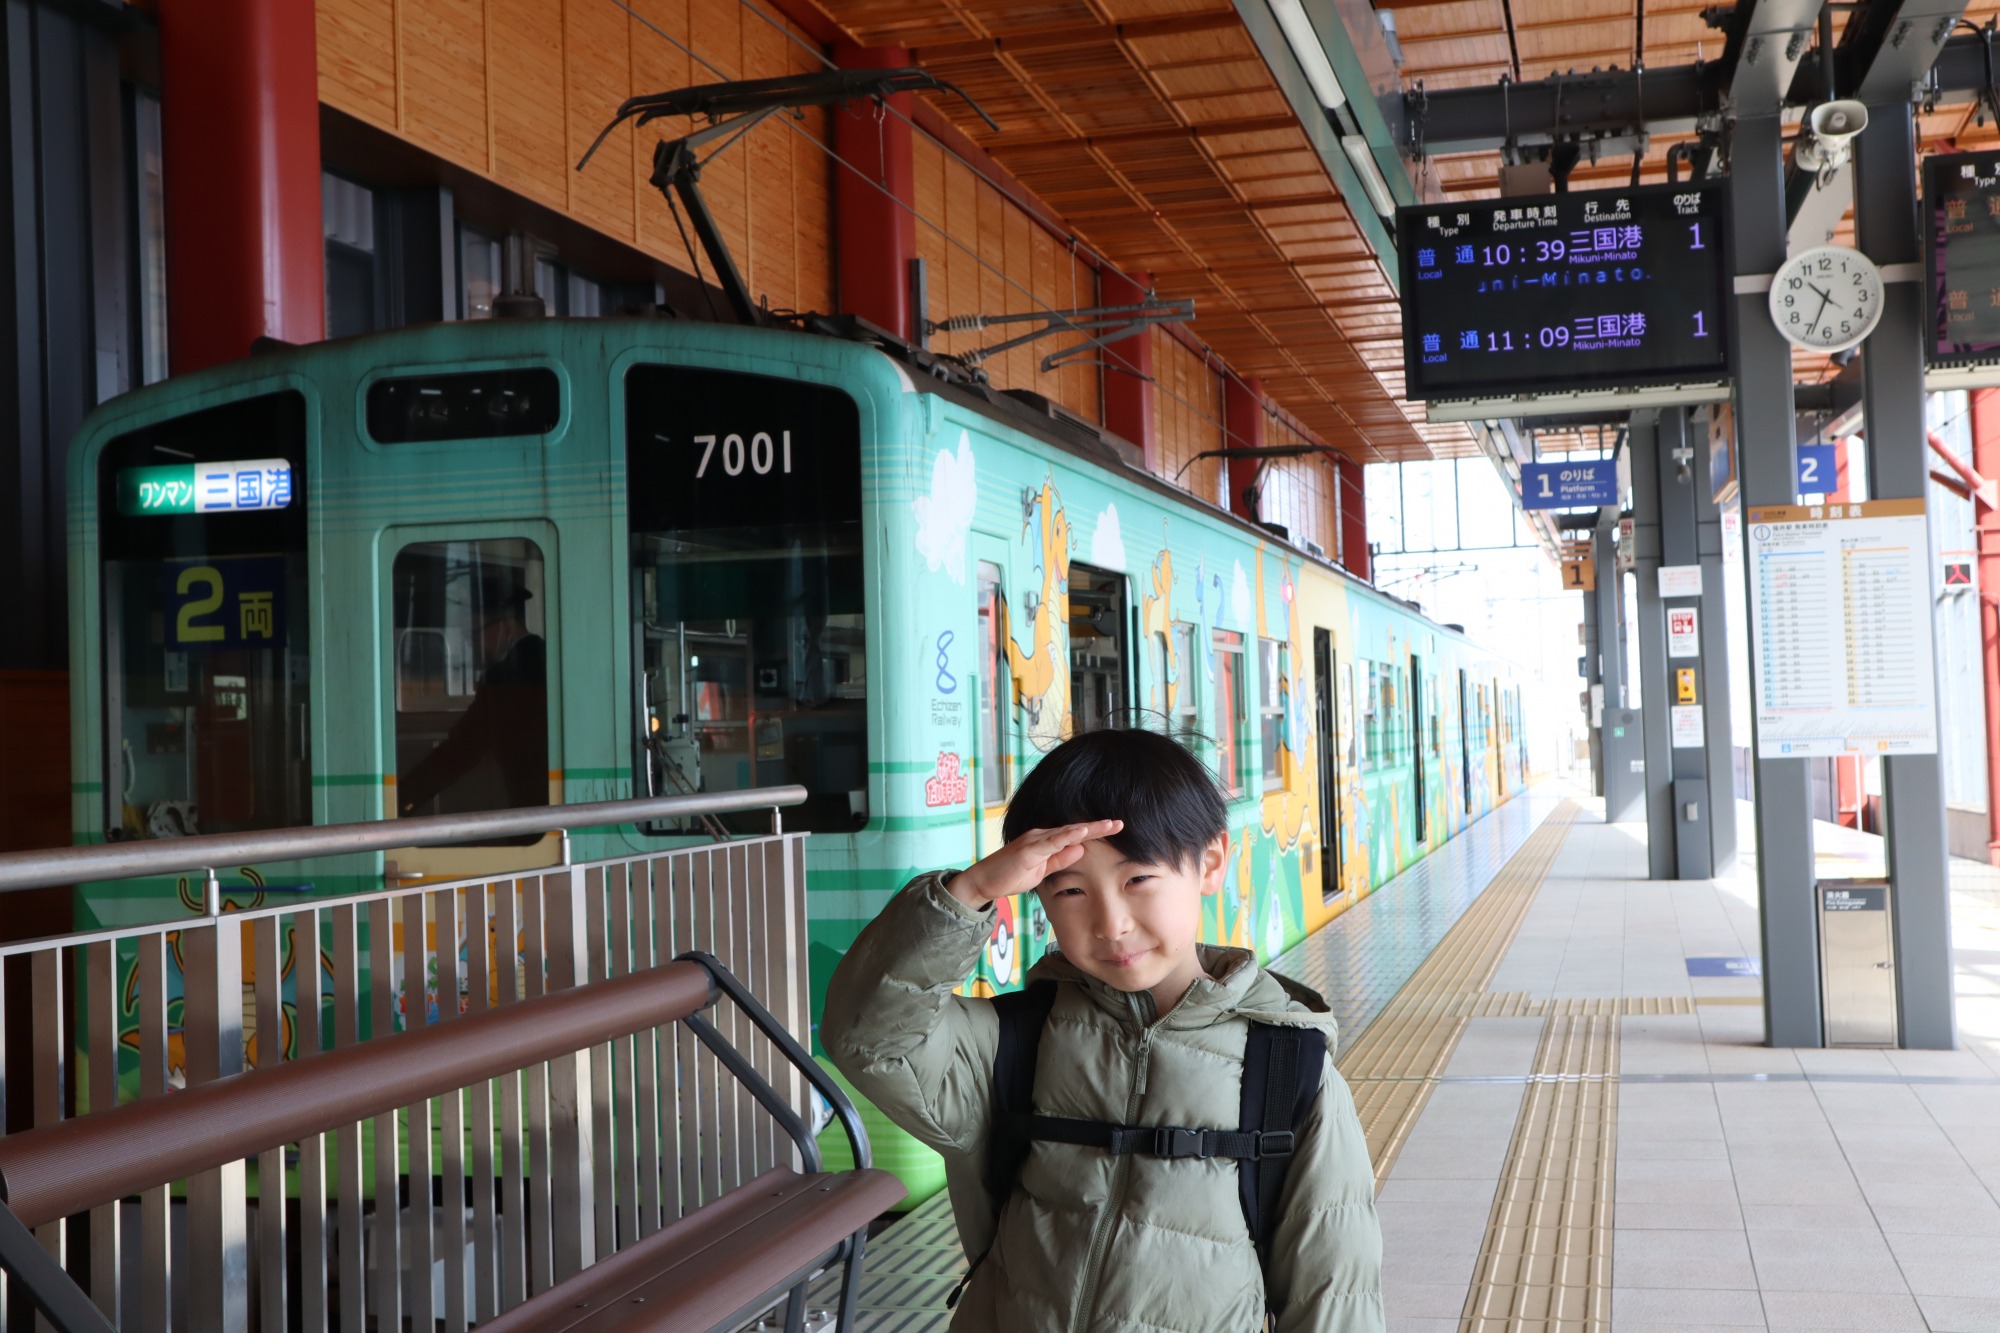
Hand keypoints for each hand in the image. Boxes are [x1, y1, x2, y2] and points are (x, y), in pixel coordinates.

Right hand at [949, 820, 1123, 907]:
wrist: (984, 882)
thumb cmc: (1011, 876)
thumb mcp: (1043, 871)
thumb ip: (1060, 860)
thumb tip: (1081, 850)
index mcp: (1046, 841)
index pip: (1076, 835)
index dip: (1096, 832)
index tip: (1116, 829)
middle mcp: (1042, 836)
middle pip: (1075, 829)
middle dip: (1099, 827)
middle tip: (1120, 823)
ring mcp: (1034, 841)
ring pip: (1066, 832)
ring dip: (1089, 828)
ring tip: (1109, 825)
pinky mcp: (1028, 849)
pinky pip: (1050, 841)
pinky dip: (1067, 836)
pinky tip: (1082, 832)